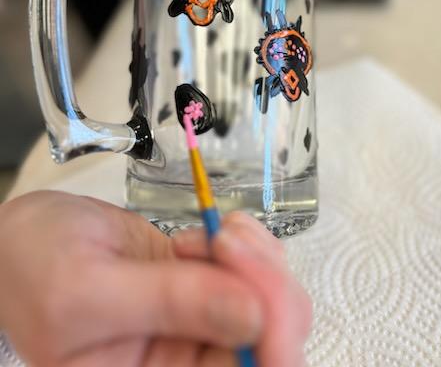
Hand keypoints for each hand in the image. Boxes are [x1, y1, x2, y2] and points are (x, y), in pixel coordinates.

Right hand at [0, 191, 310, 365]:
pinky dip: (244, 240)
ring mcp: (199, 324)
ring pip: (269, 302)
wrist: (27, 236)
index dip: (272, 341)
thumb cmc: (34, 266)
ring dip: (252, 256)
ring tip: (207, 232)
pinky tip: (211, 230)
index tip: (255, 286)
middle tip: (227, 238)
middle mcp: (184, 365)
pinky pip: (253, 270)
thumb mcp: (85, 289)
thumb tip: (251, 314)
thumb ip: (166, 302)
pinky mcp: (204, 285)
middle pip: (270, 345)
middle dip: (264, 284)